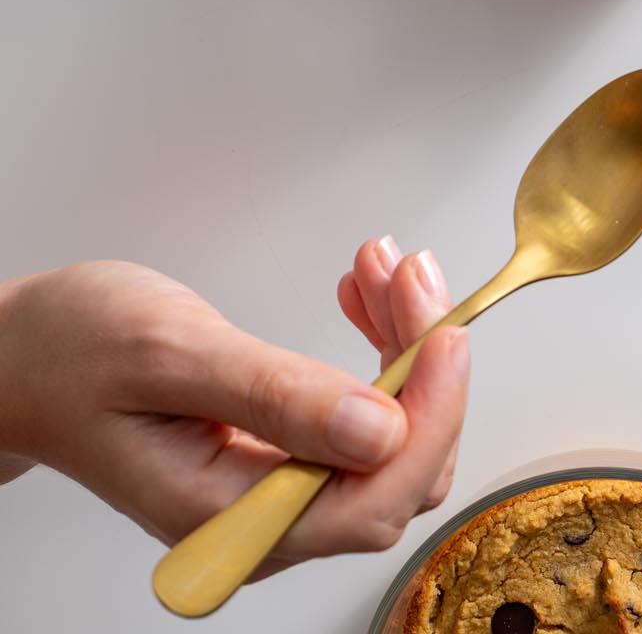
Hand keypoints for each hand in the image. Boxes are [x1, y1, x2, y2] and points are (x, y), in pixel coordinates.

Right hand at [0, 242, 467, 567]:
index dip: (428, 416)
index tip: (448, 332)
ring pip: (387, 438)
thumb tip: (379, 429)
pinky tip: (361, 295)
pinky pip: (357, 417)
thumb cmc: (69, 350)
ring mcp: (272, 492)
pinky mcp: (278, 457)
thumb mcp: (171, 353)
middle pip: (395, 469)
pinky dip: (375, 350)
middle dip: (421, 365)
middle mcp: (258, 523)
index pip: (372, 499)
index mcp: (224, 517)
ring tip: (382, 268)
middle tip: (409, 273)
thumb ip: (276, 396)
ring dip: (402, 347)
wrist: (20, 354)